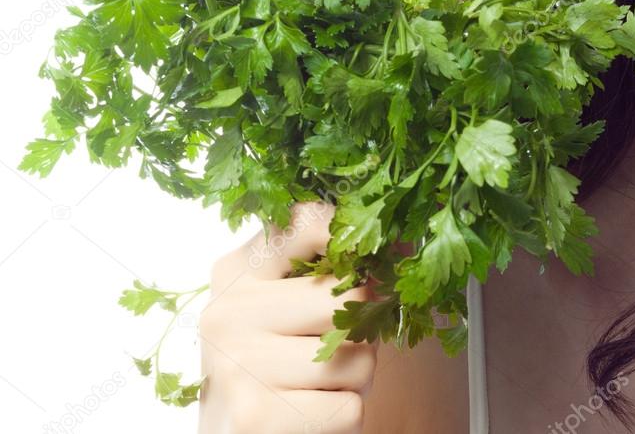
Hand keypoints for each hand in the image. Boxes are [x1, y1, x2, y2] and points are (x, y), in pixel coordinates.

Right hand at [197, 201, 378, 433]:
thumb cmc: (272, 367)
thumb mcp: (283, 307)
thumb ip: (326, 272)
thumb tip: (402, 251)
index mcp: (237, 272)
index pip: (308, 223)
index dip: (362, 241)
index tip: (386, 262)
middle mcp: (229, 311)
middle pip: (348, 296)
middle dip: (364, 331)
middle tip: (340, 351)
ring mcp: (238, 365)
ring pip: (357, 358)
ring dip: (356, 381)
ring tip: (319, 387)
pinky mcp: (255, 419)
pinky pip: (349, 408)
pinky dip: (344, 418)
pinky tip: (310, 417)